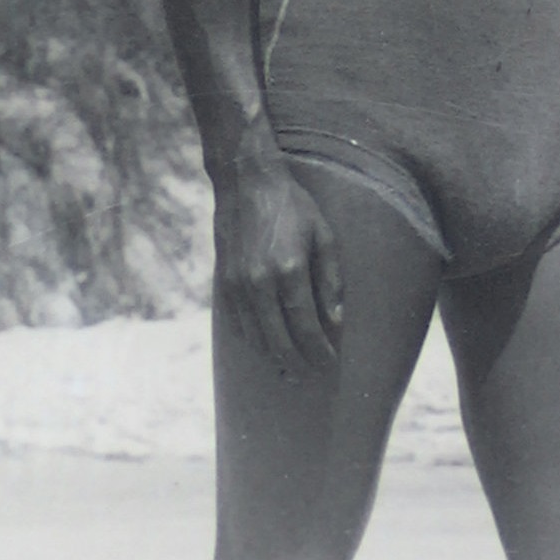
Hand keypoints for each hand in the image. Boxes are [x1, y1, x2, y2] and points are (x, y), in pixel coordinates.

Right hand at [213, 148, 343, 371]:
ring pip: (255, 337)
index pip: (306, 326)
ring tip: (290, 370)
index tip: (330, 365)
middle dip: (297, 363)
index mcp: (288, 270)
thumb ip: (330, 281)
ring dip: (274, 358)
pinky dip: (254, 341)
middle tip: (311, 377)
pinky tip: (267, 347)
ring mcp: (237, 285)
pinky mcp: (224, 283)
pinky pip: (238, 325)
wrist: (245, 183)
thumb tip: (336, 321)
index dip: (319, 351)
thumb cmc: (292, 206)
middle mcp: (259, 283)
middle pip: (278, 340)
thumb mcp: (323, 236)